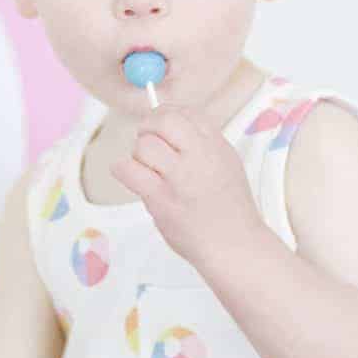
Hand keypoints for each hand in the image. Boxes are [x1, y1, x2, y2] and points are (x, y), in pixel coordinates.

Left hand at [109, 101, 264, 265]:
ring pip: (144, 145)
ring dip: (139, 155)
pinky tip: (131, 176)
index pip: (185, 111)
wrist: (235, 246)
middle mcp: (199, 155)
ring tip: (147, 169)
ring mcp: (179, 177)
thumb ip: (202, 142)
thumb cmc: (230, 209)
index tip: (160, 125)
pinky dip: (123, 169)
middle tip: (148, 141)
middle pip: (164, 120)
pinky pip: (128, 170)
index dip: (167, 114)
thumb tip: (171, 123)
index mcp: (216, 145)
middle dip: (149, 126)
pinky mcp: (161, 198)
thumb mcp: (227, 163)